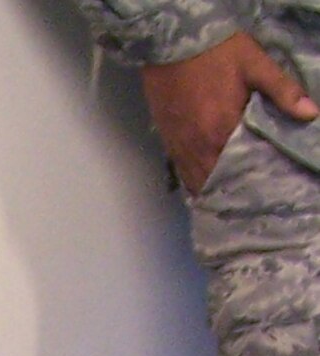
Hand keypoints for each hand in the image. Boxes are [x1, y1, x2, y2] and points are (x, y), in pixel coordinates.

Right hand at [141, 33, 316, 194]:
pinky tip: (202, 180)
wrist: (173, 42)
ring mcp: (180, 146)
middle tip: (242, 194)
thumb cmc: (218, 52)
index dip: (247, 183)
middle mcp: (198, 147)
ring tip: (223, 194)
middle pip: (212, 181)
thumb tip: (311, 113)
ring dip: (208, 187)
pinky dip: (192, 178)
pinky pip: (181, 170)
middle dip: (227, 189)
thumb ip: (283, 91)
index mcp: (221, 132)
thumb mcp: (256, 65)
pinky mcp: (168, 140)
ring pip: (194, 180)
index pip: (236, 170)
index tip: (258, 190)